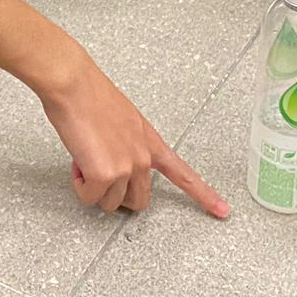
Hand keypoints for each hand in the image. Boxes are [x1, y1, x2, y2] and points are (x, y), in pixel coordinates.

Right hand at [41, 53, 229, 216]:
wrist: (73, 85)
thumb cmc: (90, 95)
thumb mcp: (122, 121)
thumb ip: (126, 145)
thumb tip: (112, 160)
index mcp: (151, 142)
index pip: (183, 174)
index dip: (204, 196)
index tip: (222, 211)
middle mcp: (144, 157)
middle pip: (139, 202)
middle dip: (117, 196)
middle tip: (99, 177)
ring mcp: (127, 167)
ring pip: (110, 202)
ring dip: (94, 188)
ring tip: (84, 159)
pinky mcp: (105, 175)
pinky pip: (89, 197)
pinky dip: (80, 186)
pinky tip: (77, 162)